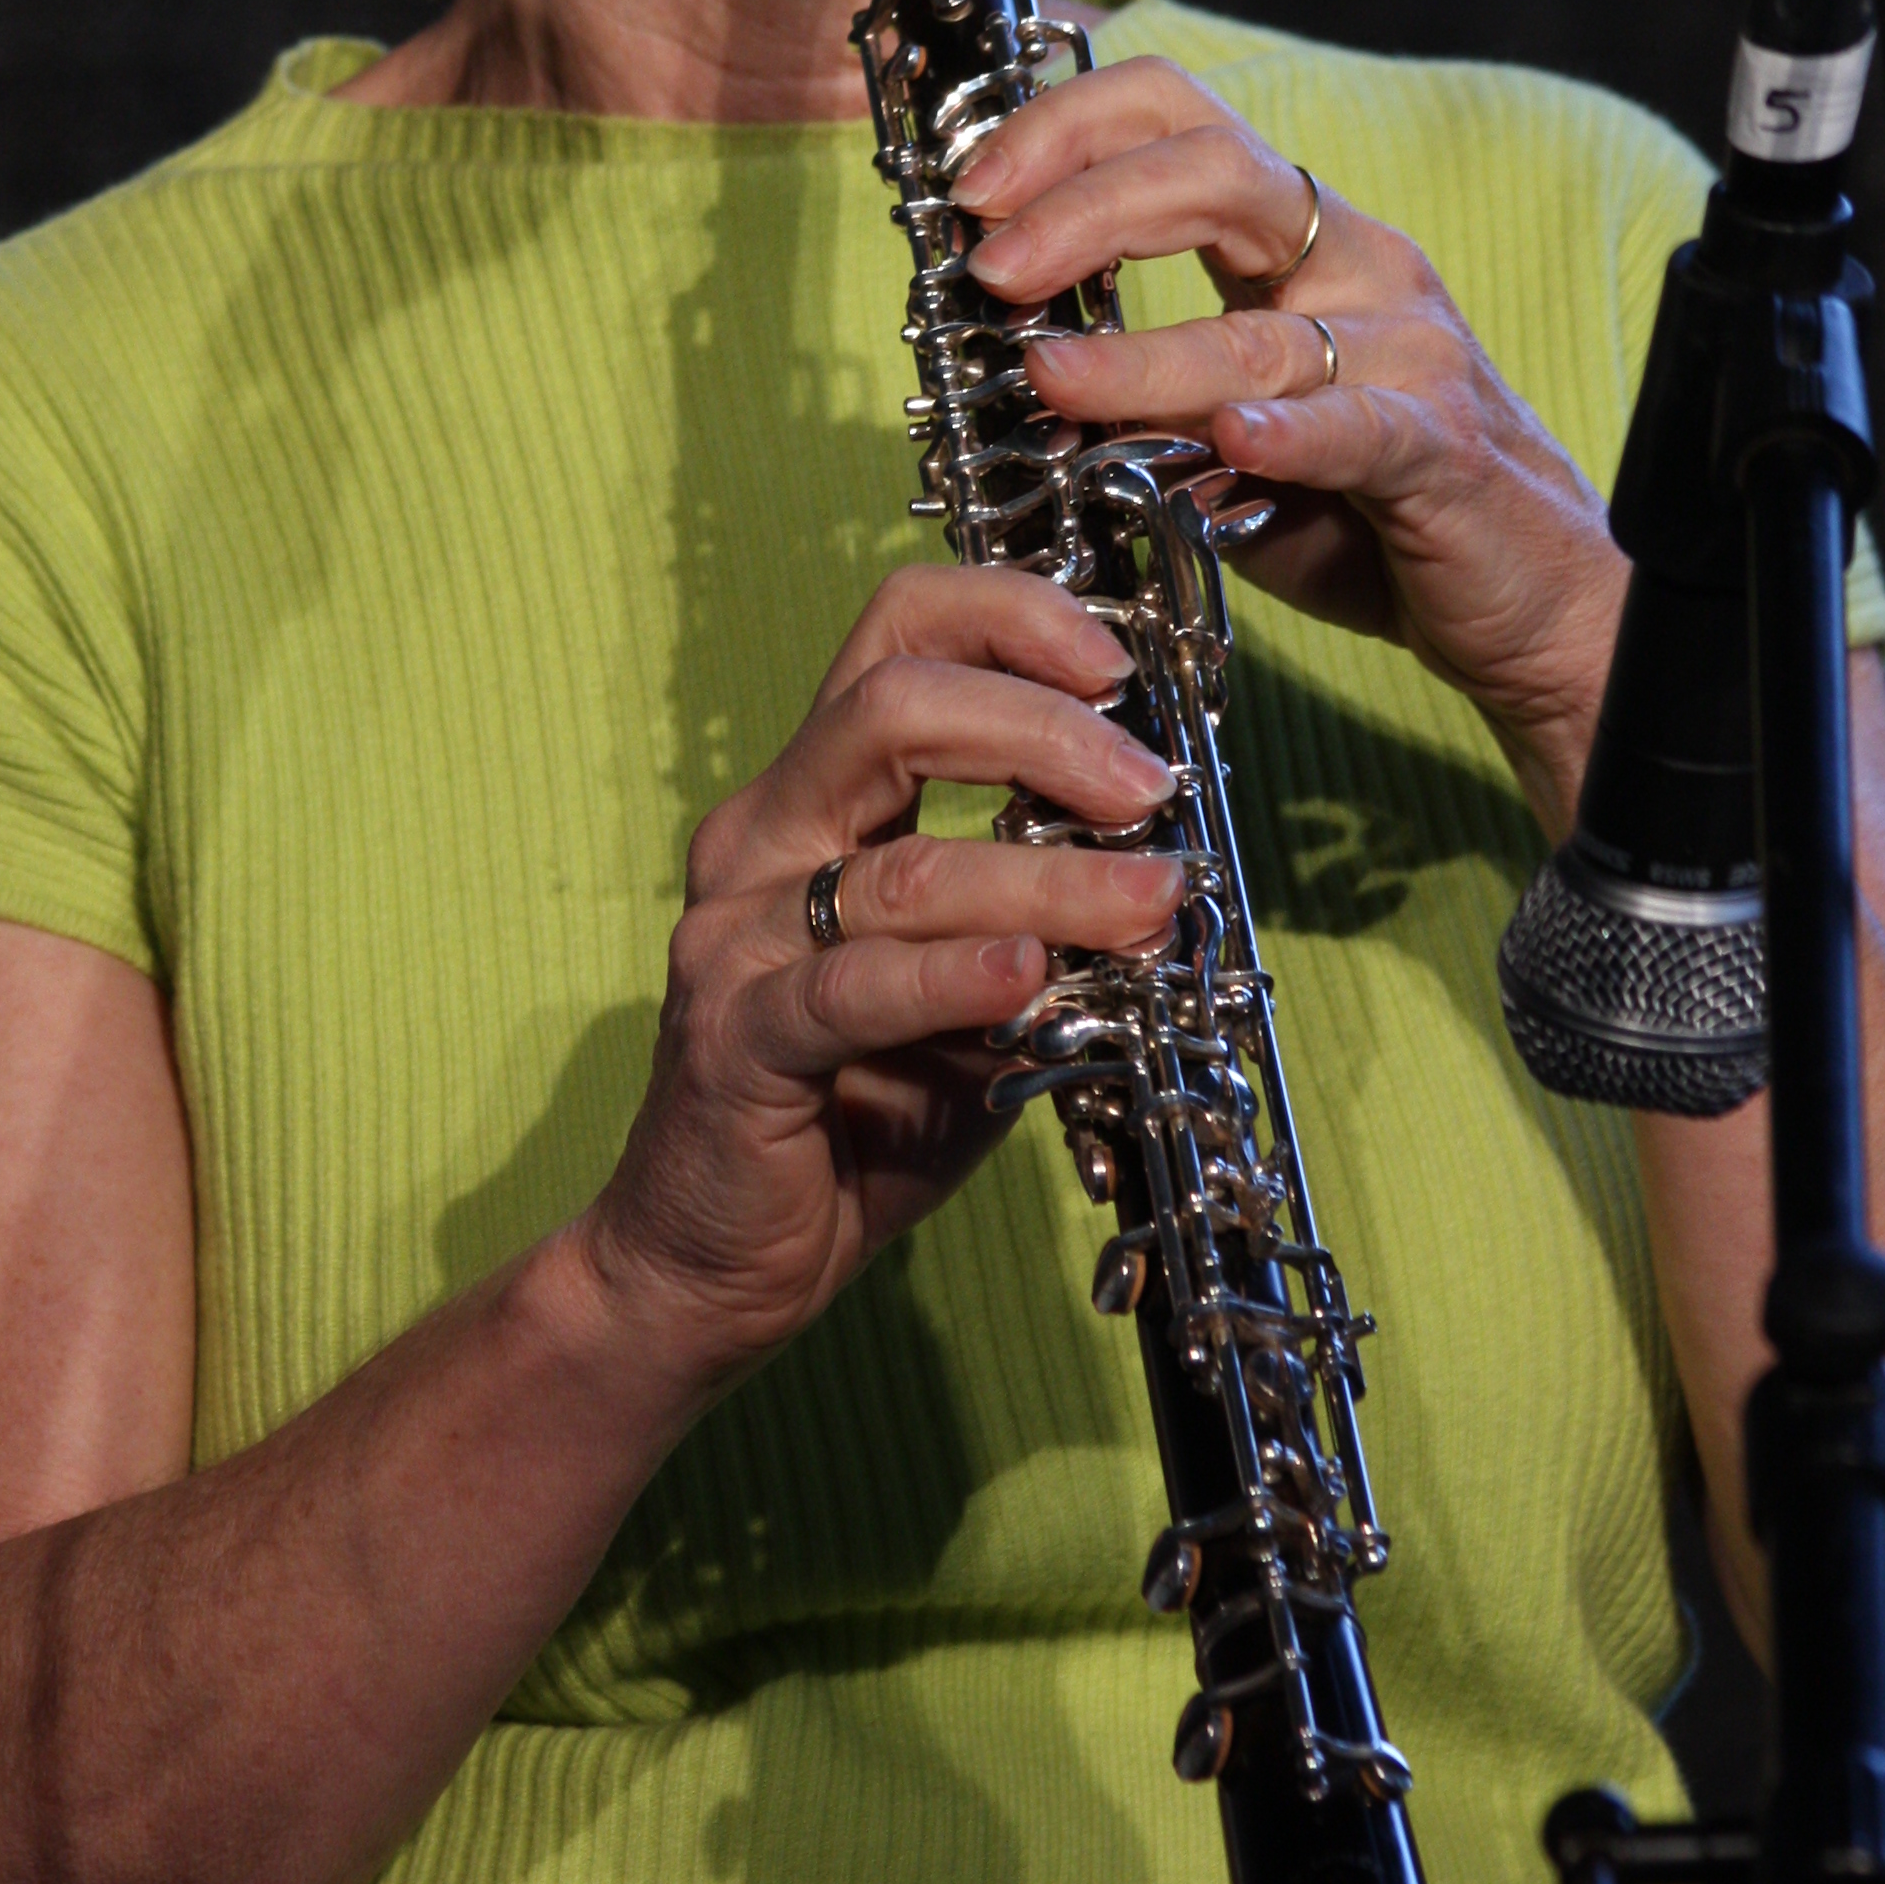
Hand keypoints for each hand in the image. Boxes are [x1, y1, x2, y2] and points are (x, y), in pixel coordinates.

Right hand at [584, 563, 1185, 1388]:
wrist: (715, 1263)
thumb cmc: (856, 1115)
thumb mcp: (977, 999)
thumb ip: (1042, 922)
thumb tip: (1170, 871)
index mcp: (813, 799)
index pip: (896, 638)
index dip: (1010, 620)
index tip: (1117, 666)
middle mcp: (762, 840)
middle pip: (895, 705)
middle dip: (1045, 730)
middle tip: (1149, 791)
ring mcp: (736, 936)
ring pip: (906, 864)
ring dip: (1051, 881)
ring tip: (1151, 904)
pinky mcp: (733, 1038)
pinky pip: (854, 988)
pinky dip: (954, 977)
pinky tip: (1029, 977)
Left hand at [953, 57, 1627, 834]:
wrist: (1532, 602)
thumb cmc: (1373, 514)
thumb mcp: (1233, 442)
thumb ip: (1147, 403)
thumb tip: (1025, 383)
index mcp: (1300, 243)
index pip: (1183, 123)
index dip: (1072, 133)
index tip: (977, 193)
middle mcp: (1358, 268)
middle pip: (1220, 177)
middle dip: (1088, 207)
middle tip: (994, 265)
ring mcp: (1410, 352)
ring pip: (1261, 332)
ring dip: (1142, 357)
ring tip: (1050, 377)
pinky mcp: (1444, 447)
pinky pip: (1359, 427)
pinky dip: (1292, 432)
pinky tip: (1232, 439)